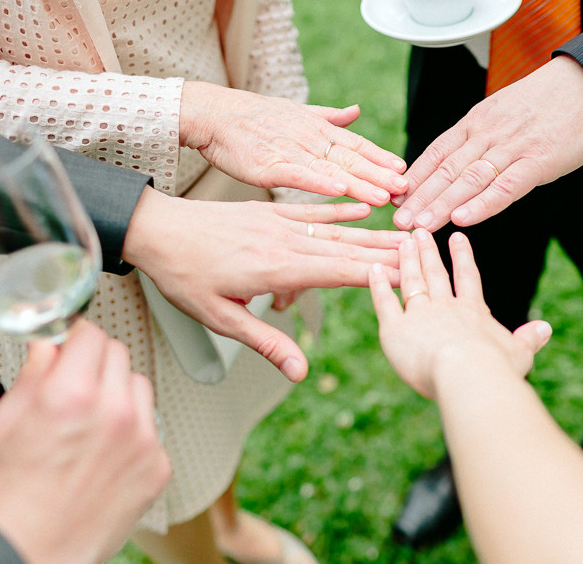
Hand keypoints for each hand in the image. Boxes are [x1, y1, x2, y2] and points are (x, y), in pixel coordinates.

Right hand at [0, 321, 171, 562]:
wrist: (32, 551)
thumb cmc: (12, 495)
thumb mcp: (3, 423)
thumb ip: (32, 375)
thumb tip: (49, 346)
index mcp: (72, 394)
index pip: (92, 334)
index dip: (77, 337)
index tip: (73, 343)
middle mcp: (114, 412)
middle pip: (120, 354)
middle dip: (97, 362)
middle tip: (78, 383)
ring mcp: (142, 440)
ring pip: (140, 387)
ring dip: (120, 393)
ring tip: (93, 422)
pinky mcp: (158, 465)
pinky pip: (152, 427)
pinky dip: (134, 432)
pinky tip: (107, 452)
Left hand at [123, 188, 407, 381]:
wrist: (156, 230)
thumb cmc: (183, 276)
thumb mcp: (220, 319)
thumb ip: (266, 342)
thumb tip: (300, 372)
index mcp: (275, 268)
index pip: (339, 272)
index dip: (377, 275)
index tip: (411, 277)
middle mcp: (284, 241)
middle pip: (347, 250)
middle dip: (388, 255)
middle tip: (426, 256)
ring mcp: (278, 223)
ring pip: (336, 231)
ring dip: (372, 235)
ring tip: (404, 237)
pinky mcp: (269, 213)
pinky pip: (312, 210)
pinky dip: (340, 211)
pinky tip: (362, 210)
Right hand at [180, 81, 407, 205]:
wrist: (214, 113)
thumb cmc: (254, 117)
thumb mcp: (297, 112)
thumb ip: (330, 117)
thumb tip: (356, 111)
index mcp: (319, 130)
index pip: (358, 146)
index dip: (382, 158)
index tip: (406, 172)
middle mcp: (311, 139)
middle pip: (353, 159)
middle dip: (381, 175)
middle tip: (407, 190)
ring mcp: (292, 152)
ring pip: (332, 168)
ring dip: (360, 183)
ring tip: (384, 197)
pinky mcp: (270, 165)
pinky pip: (300, 175)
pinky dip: (320, 181)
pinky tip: (340, 190)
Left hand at [369, 228, 551, 400]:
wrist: (467, 373)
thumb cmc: (495, 369)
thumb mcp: (519, 353)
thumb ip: (529, 339)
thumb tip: (546, 328)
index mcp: (473, 312)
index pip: (467, 278)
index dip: (463, 257)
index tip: (458, 236)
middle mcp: (445, 307)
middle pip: (436, 273)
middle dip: (428, 251)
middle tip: (420, 231)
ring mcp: (419, 314)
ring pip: (411, 280)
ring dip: (407, 260)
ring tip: (401, 240)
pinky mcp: (396, 328)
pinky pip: (384, 302)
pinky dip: (378, 285)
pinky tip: (372, 269)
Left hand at [392, 56, 582, 231]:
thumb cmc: (546, 103)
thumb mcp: (502, 113)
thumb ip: (478, 138)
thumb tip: (454, 165)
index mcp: (476, 122)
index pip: (436, 152)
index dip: (414, 178)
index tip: (392, 199)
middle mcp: (487, 133)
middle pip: (445, 170)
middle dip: (419, 198)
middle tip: (396, 222)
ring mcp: (512, 147)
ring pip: (468, 180)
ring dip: (441, 205)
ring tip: (419, 226)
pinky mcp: (538, 161)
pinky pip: (505, 186)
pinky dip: (482, 204)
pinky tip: (462, 219)